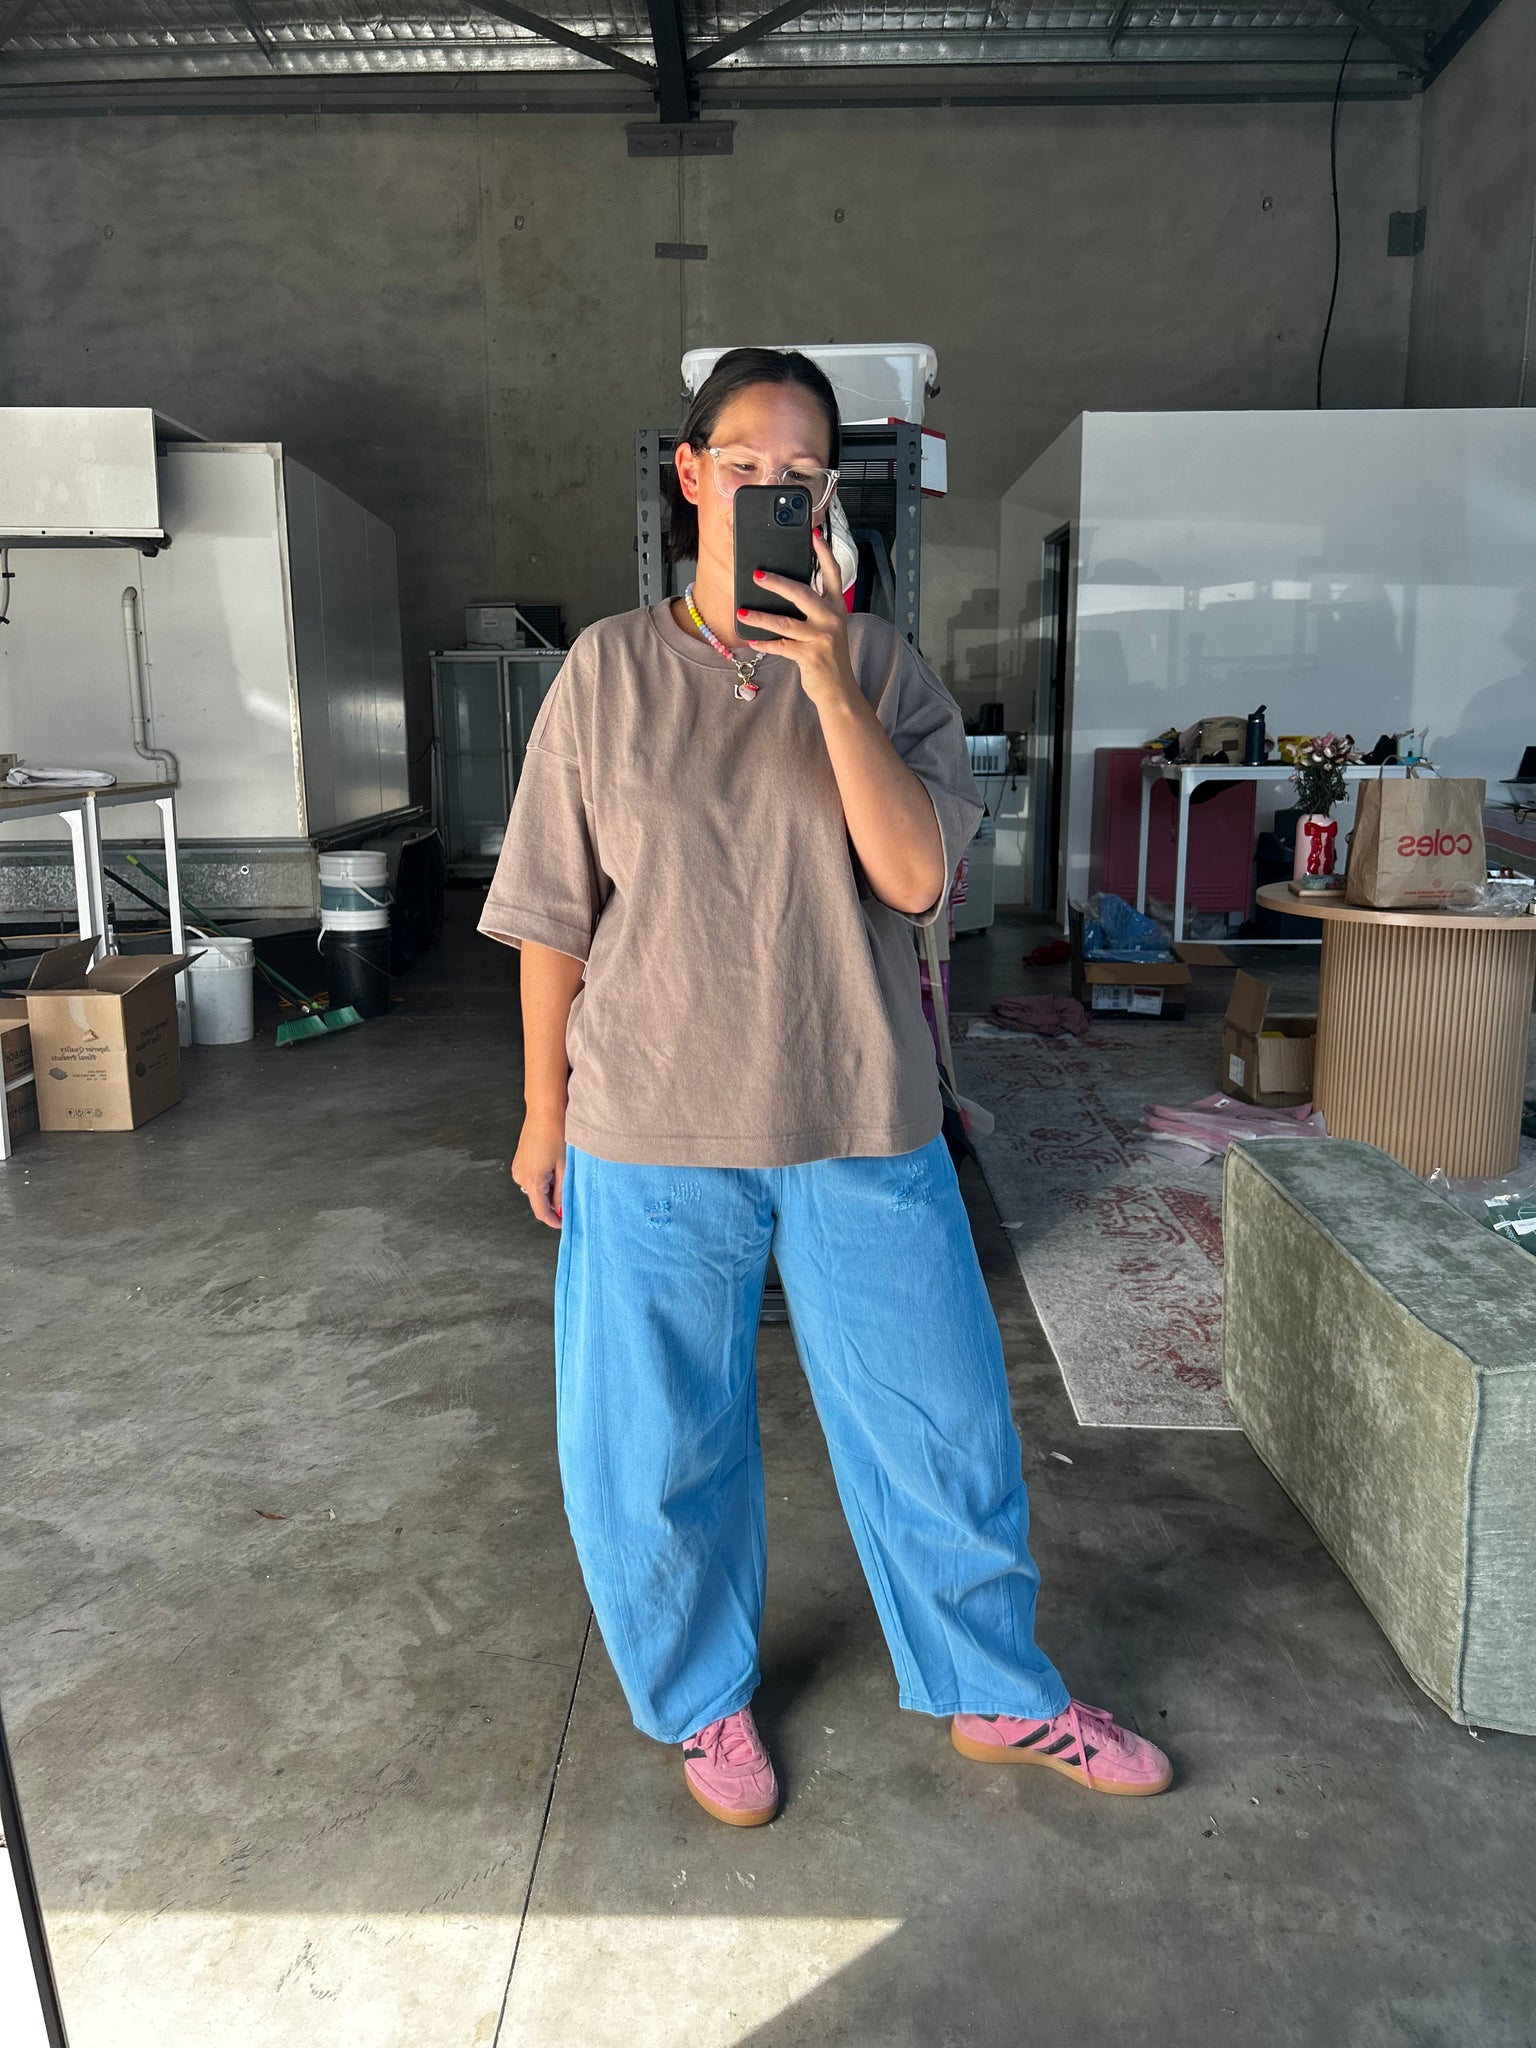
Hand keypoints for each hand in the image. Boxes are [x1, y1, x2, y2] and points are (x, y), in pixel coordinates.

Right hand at [512, 1107, 566, 1228]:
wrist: (545, 1111)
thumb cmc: (557, 1134)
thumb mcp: (565, 1167)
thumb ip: (562, 1192)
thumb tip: (562, 1209)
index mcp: (531, 1180)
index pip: (541, 1211)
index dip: (553, 1220)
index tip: (564, 1222)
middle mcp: (520, 1176)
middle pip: (538, 1200)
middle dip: (554, 1201)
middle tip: (570, 1189)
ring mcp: (518, 1168)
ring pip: (535, 1189)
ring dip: (549, 1188)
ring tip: (562, 1171)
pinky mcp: (519, 1162)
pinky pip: (532, 1178)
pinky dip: (543, 1178)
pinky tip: (553, 1164)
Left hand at [735, 526, 856, 707]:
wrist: (839, 690)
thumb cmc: (827, 654)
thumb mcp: (825, 627)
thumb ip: (810, 609)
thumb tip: (779, 593)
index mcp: (836, 606)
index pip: (832, 572)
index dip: (823, 552)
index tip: (812, 533)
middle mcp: (831, 618)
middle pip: (802, 593)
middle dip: (777, 582)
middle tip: (756, 575)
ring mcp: (822, 638)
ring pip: (785, 622)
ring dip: (760, 617)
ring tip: (741, 612)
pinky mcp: (810, 656)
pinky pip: (781, 647)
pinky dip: (765, 644)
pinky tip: (751, 640)